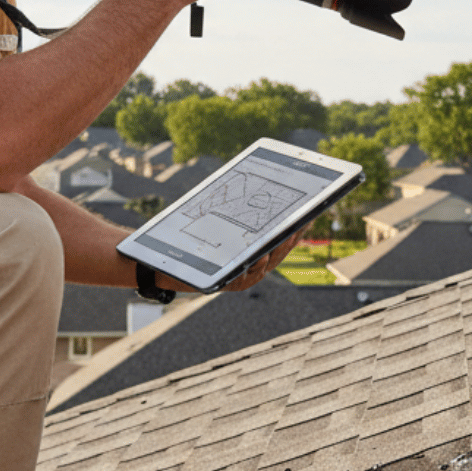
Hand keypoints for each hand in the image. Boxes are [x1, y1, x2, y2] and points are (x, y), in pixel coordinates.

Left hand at [155, 226, 305, 294]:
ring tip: (289, 236)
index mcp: (249, 254)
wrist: (164, 265)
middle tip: (303, 223)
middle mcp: (249, 268)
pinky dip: (256, 266)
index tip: (307, 215)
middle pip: (276, 253)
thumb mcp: (214, 226)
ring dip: (278, 251)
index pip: (277, 240)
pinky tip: (263, 254)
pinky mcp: (226, 285)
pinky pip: (245, 277)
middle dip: (291, 239)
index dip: (293, 230)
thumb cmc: (192, 244)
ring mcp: (239, 278)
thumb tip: (250, 185)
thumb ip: (231, 216)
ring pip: (264, 265)